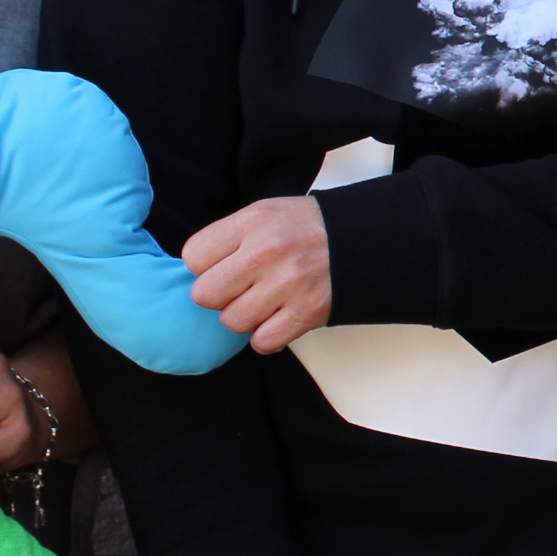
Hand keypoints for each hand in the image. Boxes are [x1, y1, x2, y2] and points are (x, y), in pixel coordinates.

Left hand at [185, 196, 332, 353]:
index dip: (205, 267)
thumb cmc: (306, 228)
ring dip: (245, 317)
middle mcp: (267, 251)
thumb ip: (228, 238)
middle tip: (242, 288)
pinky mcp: (306, 311)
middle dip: (221, 295)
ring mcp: (287, 283)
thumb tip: (193, 273)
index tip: (223, 266)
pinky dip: (268, 336)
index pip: (193, 257)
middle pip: (205, 294)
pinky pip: (263, 342)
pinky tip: (278, 319)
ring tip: (264, 302)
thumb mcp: (265, 213)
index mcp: (252, 221)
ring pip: (232, 322)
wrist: (363, 237)